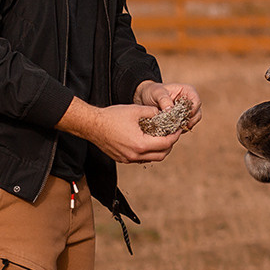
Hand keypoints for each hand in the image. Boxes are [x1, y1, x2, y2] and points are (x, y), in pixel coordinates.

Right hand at [59, 99, 180, 162]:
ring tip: (161, 137)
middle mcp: (135, 155)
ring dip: (159, 150)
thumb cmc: (112, 116)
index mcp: (140, 144)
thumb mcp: (136, 110)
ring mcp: (128, 159)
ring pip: (151, 159)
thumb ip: (153, 112)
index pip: (165, 143)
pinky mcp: (122, 159)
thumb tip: (164, 114)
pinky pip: (141, 159)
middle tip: (172, 134)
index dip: (175, 136)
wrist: (92, 125)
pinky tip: (147, 141)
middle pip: (161, 155)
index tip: (178, 129)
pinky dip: (148, 152)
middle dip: (170, 145)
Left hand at [135, 80, 201, 131]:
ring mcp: (187, 112)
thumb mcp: (157, 93)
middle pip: (197, 114)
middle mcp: (190, 102)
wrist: (144, 99)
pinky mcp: (181, 120)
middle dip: (188, 121)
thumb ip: (164, 100)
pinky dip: (179, 130)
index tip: (181, 117)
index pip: (196, 102)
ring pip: (192, 122)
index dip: (192, 111)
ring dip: (183, 126)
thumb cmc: (152, 92)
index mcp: (188, 91)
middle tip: (177, 126)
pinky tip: (170, 130)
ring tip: (172, 128)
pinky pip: (185, 127)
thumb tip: (171, 111)